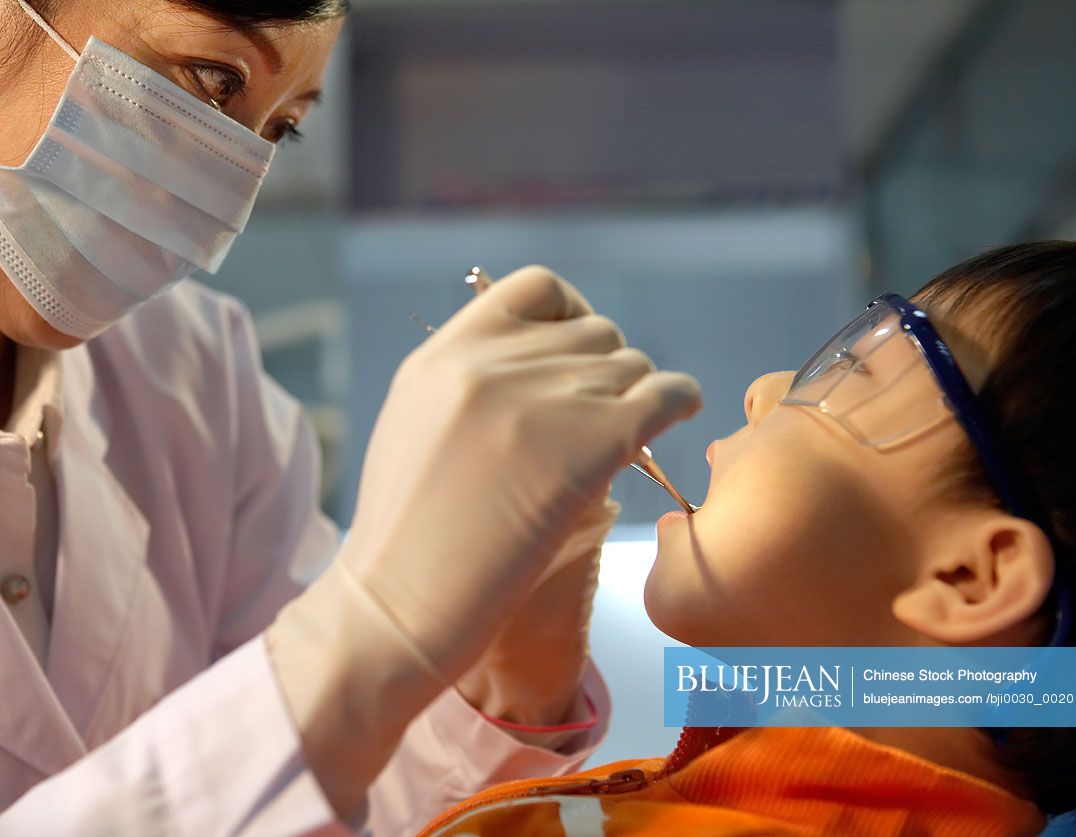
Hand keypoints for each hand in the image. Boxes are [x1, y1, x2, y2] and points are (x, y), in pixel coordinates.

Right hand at [268, 266, 700, 817]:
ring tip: (625, 437)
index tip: (578, 355)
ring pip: (632, 364)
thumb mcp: (415, 427)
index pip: (536, 289)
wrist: (395, 606)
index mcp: (445, 355)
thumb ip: (468, 385)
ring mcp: (542, 398)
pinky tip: (678, 418)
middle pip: (594, 331)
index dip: (571, 315)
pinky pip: (666, 394)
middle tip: (601, 418)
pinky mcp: (589, 443)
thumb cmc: (401, 541)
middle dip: (605, 370)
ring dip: (636, 396)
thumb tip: (537, 368)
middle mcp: (493, 362)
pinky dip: (680, 401)